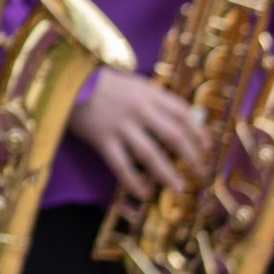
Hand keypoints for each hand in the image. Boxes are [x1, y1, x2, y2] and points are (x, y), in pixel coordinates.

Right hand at [70, 71, 208, 200]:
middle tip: (200, 173)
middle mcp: (139, 110)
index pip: (183, 114)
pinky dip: (134, 181)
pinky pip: (121, 165)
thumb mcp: (133, 83)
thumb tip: (184, 118)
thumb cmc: (102, 82)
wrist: (67, 80)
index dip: (199, 132)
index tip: (207, 147)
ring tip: (179, 188)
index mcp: (149, 94)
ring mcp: (120, 126)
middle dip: (191, 157)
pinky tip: (143, 192)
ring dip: (168, 173)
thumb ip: (155, 99)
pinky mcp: (102, 139)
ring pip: (151, 154)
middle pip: (174, 136)